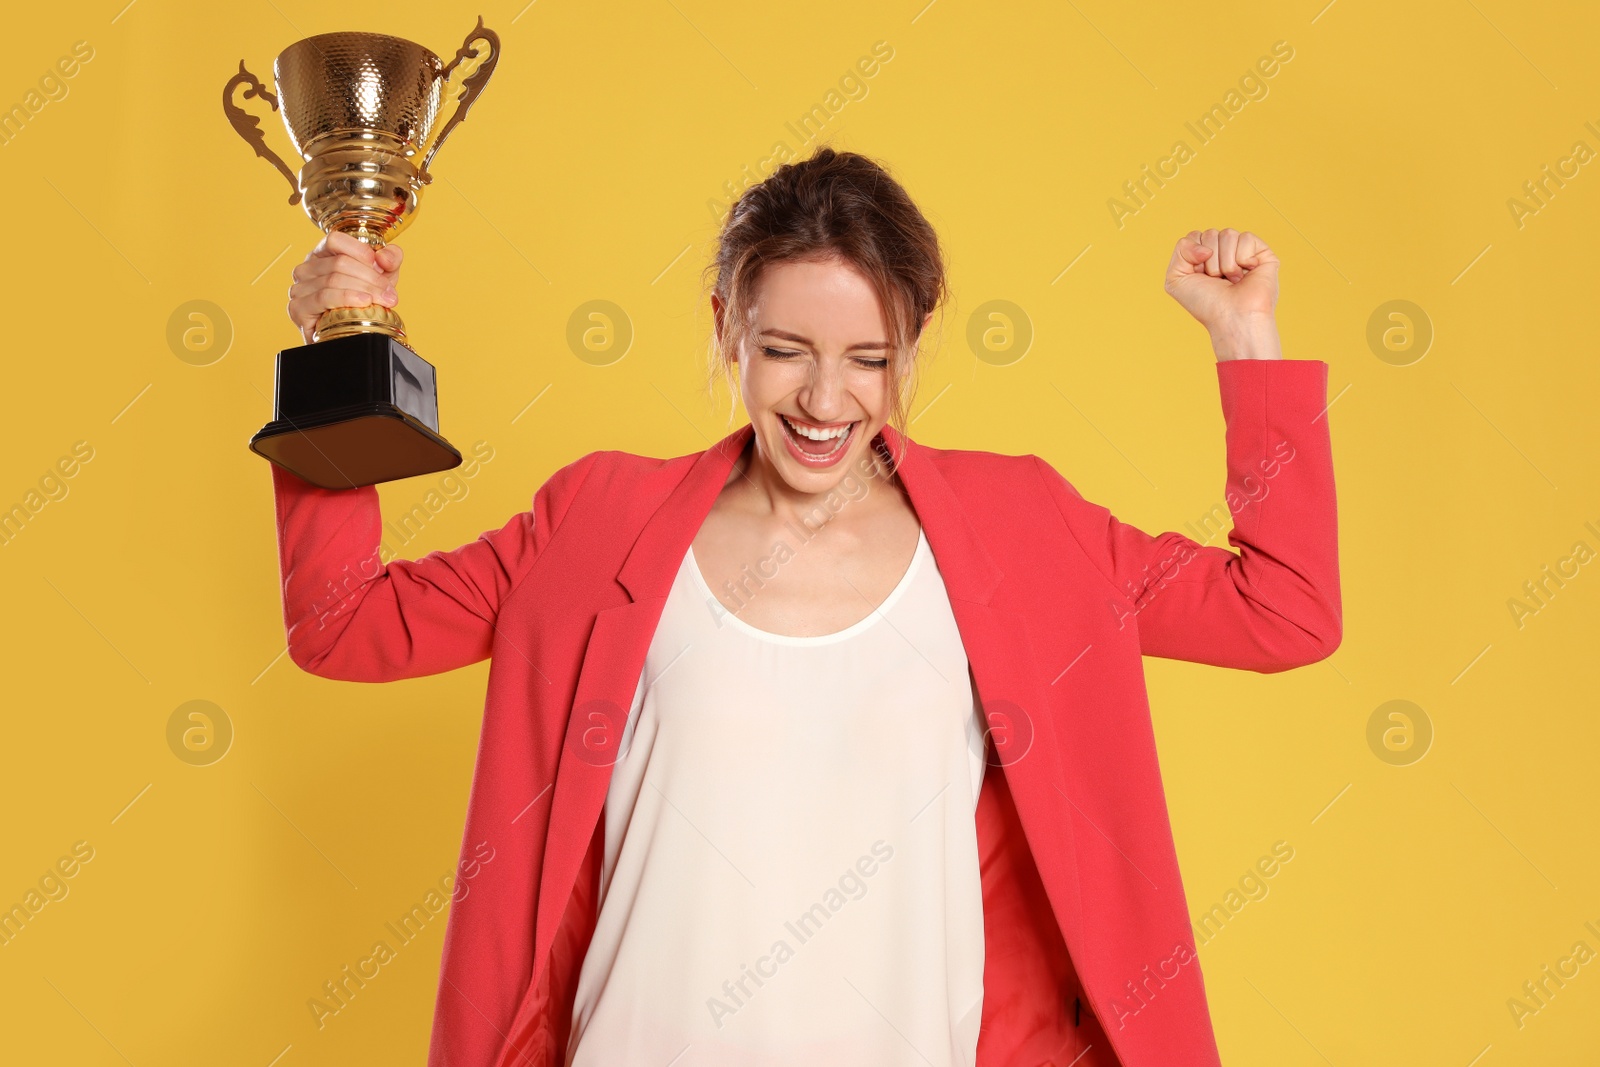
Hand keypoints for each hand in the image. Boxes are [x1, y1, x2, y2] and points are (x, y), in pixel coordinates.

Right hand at [286, 229, 403, 346]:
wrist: (350, 336)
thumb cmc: (363, 302)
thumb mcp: (382, 277)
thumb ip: (390, 259)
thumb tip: (384, 256)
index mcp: (322, 254)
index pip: (335, 239)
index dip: (361, 251)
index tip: (381, 266)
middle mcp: (306, 268)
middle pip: (339, 263)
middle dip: (371, 278)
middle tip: (390, 293)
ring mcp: (299, 288)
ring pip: (333, 280)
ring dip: (364, 289)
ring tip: (383, 301)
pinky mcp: (298, 308)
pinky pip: (323, 297)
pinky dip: (346, 298)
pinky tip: (363, 302)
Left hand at [1164, 228, 1281, 359]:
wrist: (1231, 318)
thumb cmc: (1206, 304)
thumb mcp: (1176, 279)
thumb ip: (1180, 250)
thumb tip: (1206, 245)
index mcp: (1204, 257)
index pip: (1194, 236)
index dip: (1192, 255)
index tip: (1199, 276)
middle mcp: (1224, 253)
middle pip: (1209, 233)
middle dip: (1209, 261)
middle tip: (1218, 280)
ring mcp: (1243, 251)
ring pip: (1227, 234)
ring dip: (1225, 262)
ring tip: (1232, 280)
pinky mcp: (1262, 252)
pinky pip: (1245, 237)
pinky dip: (1242, 258)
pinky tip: (1246, 273)